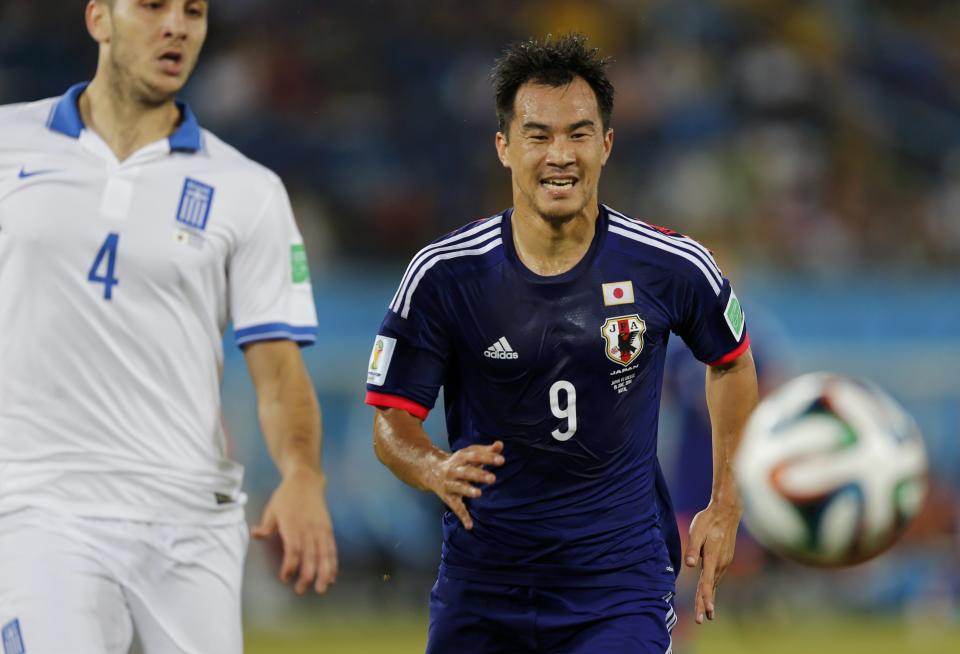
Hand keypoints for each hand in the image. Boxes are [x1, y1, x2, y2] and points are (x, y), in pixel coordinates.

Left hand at [251, 466, 337, 593]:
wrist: (306, 481)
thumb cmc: (286, 496)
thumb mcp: (271, 509)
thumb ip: (265, 526)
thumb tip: (254, 534)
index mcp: (293, 525)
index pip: (294, 550)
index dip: (290, 566)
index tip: (285, 578)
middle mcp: (309, 528)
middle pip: (311, 556)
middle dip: (307, 575)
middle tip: (300, 590)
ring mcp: (320, 529)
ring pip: (324, 555)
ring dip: (324, 573)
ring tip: (321, 589)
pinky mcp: (328, 529)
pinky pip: (332, 549)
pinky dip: (333, 563)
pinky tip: (331, 576)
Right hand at [425, 441, 504, 529]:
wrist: (430, 470)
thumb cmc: (458, 462)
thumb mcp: (470, 454)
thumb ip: (486, 451)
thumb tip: (500, 444)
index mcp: (461, 457)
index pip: (475, 456)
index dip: (488, 457)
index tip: (501, 460)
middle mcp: (454, 470)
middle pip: (467, 471)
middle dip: (479, 475)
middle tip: (492, 479)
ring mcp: (450, 484)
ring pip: (459, 487)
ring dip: (468, 491)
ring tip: (479, 494)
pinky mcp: (448, 497)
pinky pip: (456, 507)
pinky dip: (462, 517)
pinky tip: (470, 525)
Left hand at [684, 499, 741, 623]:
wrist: (727, 512)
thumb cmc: (708, 520)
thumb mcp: (697, 532)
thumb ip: (693, 548)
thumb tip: (689, 564)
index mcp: (713, 557)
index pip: (707, 581)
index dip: (705, 597)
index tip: (706, 610)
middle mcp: (721, 562)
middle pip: (710, 587)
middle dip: (705, 604)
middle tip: (701, 620)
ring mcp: (725, 561)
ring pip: (714, 583)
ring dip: (709, 598)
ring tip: (706, 613)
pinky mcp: (725, 559)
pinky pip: (716, 577)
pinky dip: (712, 588)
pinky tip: (709, 594)